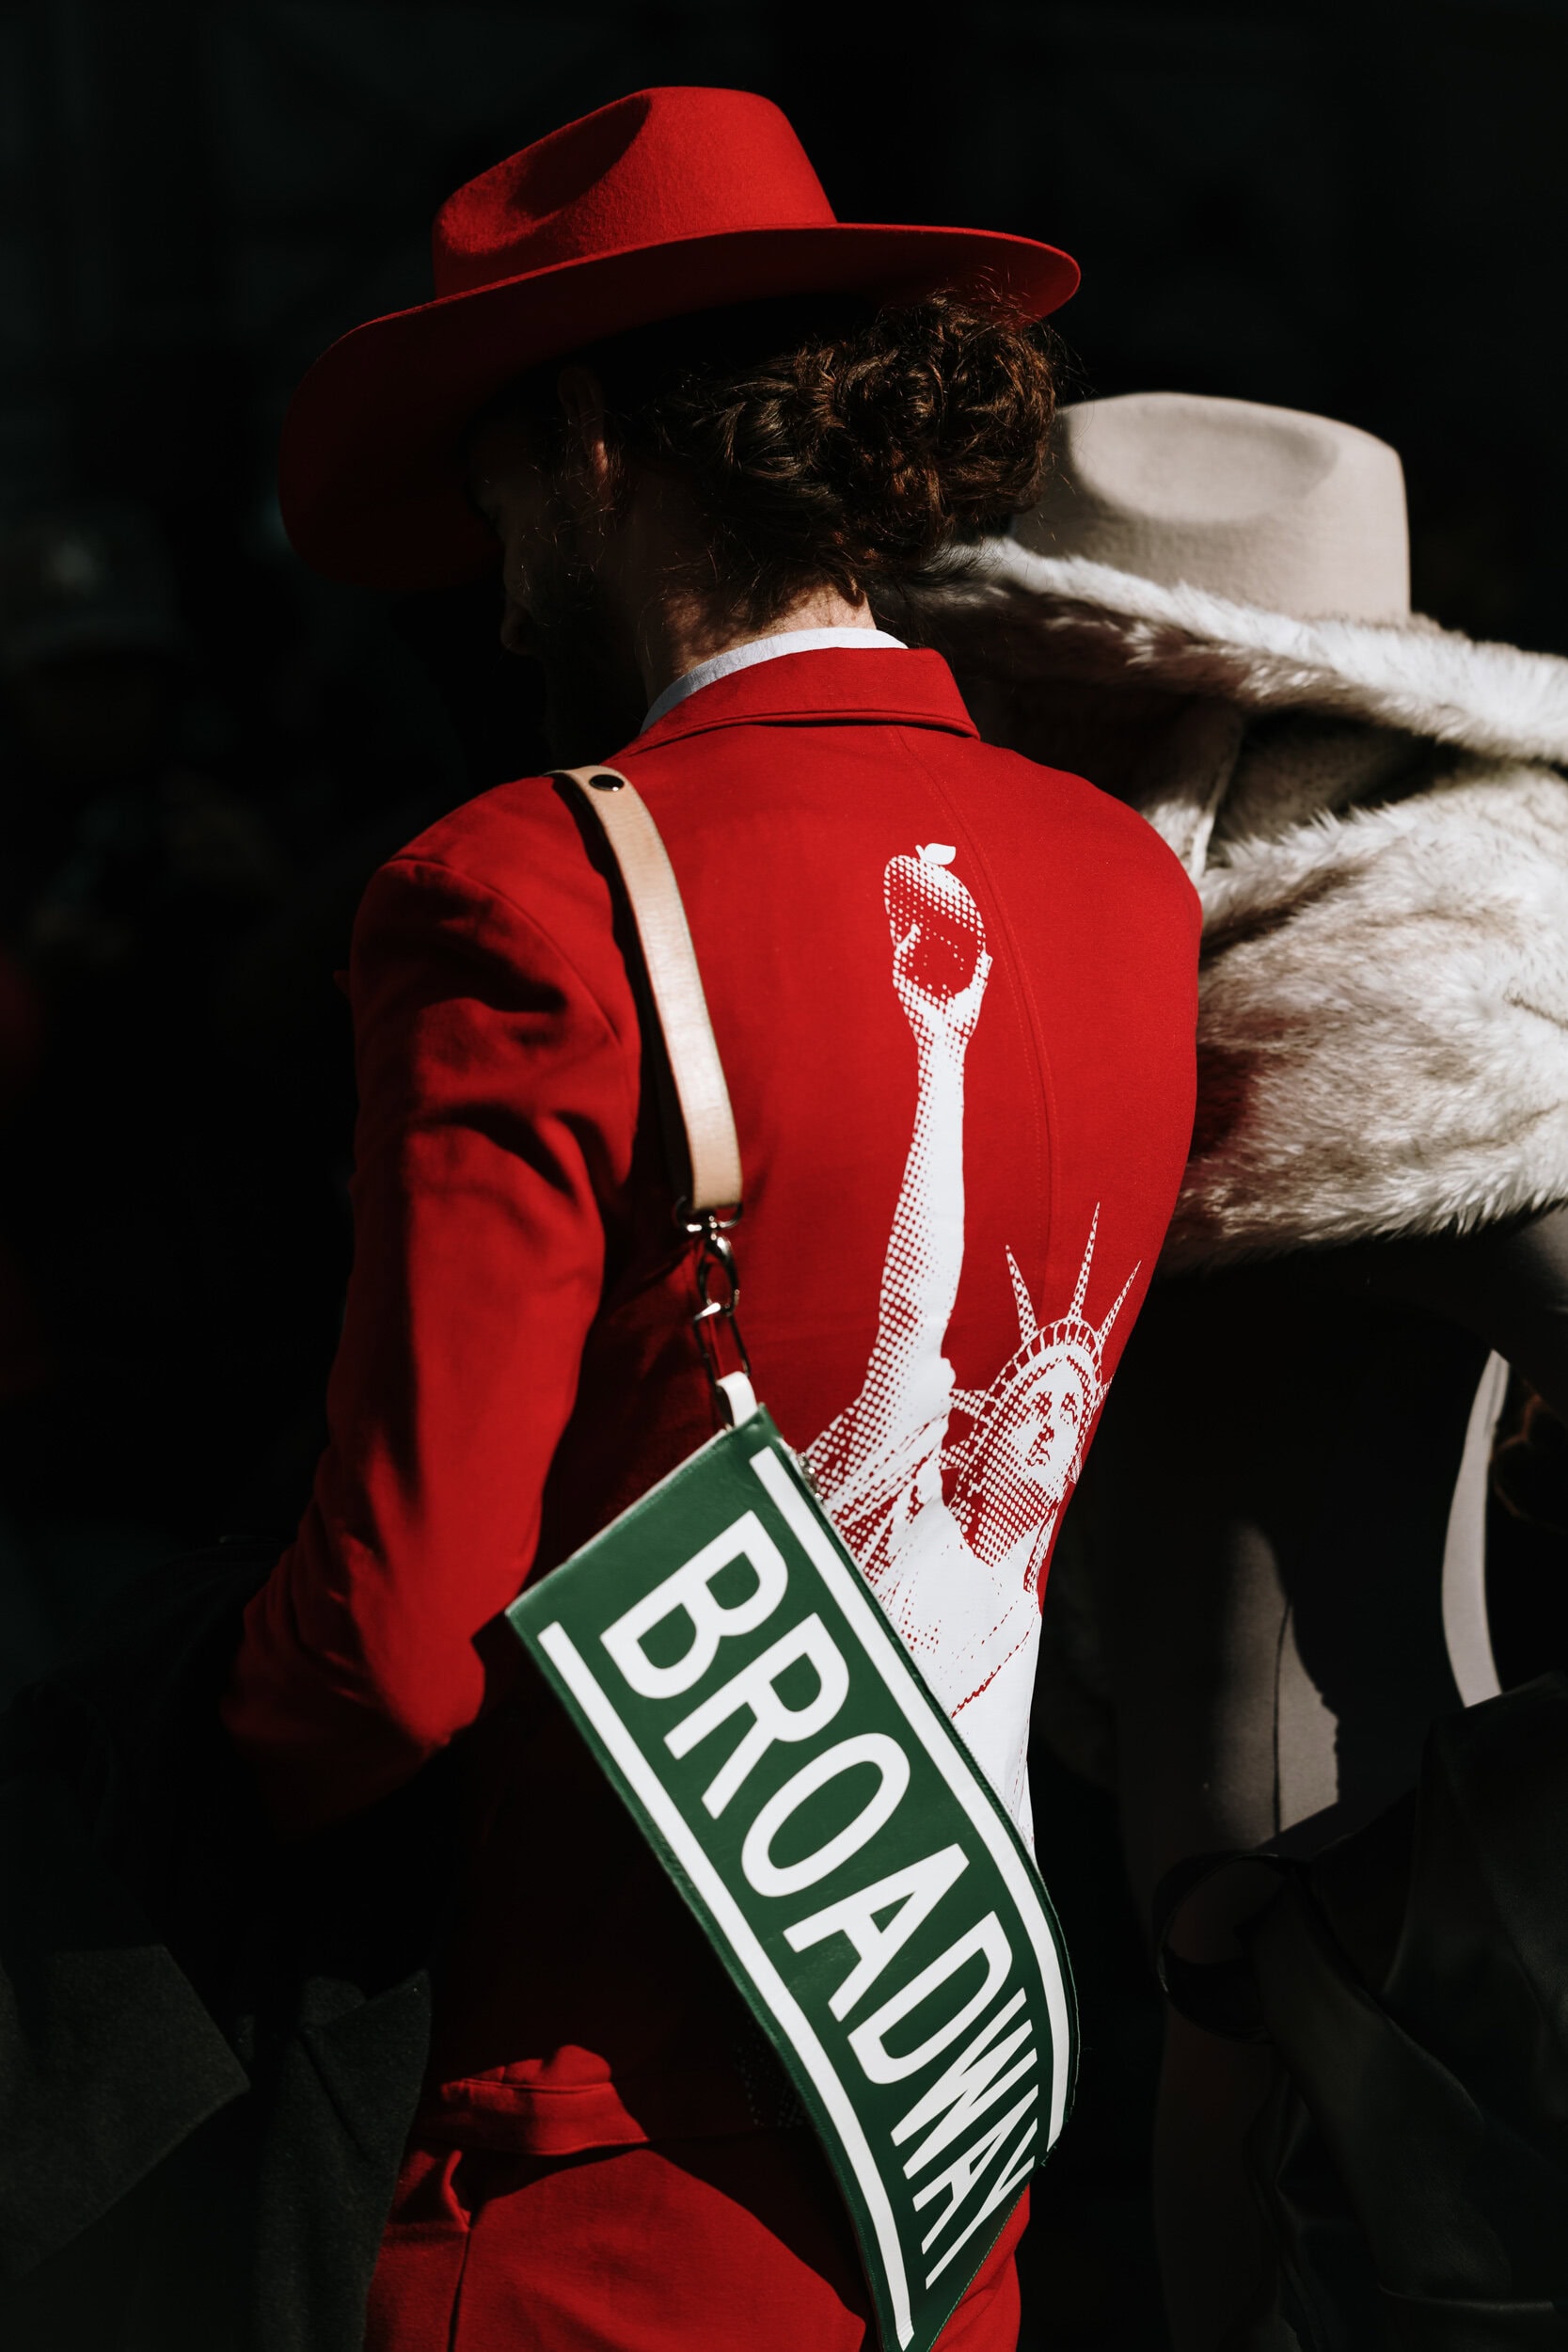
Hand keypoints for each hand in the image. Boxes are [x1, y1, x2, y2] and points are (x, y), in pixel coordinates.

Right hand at [892, 921, 991, 1047]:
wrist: (947, 1045)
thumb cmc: (960, 1027)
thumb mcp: (972, 995)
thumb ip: (978, 974)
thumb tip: (986, 954)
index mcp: (937, 980)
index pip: (934, 951)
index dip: (935, 933)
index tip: (941, 913)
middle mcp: (922, 979)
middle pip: (918, 948)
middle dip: (917, 927)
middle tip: (921, 905)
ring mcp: (912, 983)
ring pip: (907, 951)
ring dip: (909, 931)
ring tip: (915, 912)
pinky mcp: (904, 988)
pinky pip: (901, 963)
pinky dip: (906, 947)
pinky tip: (913, 932)